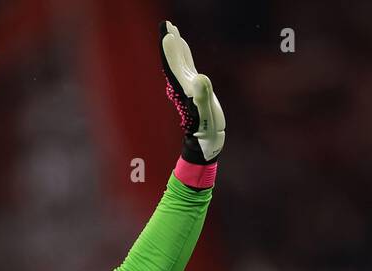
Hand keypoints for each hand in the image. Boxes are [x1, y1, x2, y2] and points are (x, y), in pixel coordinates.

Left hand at [160, 20, 224, 162]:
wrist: (204, 144)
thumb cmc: (206, 131)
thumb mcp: (206, 114)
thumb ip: (202, 96)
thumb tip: (200, 79)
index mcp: (184, 89)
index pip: (174, 66)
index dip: (171, 50)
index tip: (167, 33)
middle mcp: (183, 86)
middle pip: (174, 60)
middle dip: (170, 42)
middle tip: (166, 24)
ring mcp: (189, 87)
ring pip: (180, 62)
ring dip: (176, 46)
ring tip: (172, 31)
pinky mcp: (196, 89)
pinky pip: (187, 67)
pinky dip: (184, 55)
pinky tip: (184, 48)